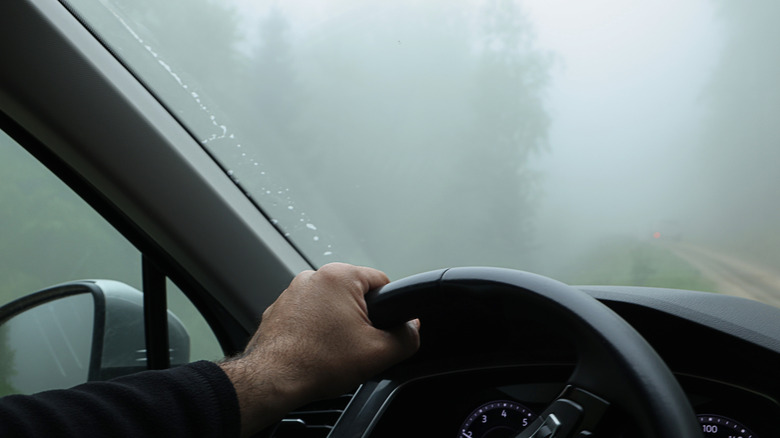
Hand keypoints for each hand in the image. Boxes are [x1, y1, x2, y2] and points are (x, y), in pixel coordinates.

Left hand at [219, 263, 420, 436]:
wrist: (272, 380)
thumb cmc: (317, 362)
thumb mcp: (379, 353)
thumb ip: (407, 337)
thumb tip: (413, 329)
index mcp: (340, 276)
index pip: (382, 282)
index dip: (388, 309)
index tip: (380, 330)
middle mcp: (314, 276)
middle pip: (355, 295)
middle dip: (360, 319)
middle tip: (356, 345)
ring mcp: (292, 292)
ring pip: (330, 306)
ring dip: (336, 325)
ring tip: (332, 351)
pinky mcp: (279, 308)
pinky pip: (308, 315)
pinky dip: (314, 330)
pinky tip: (315, 351)